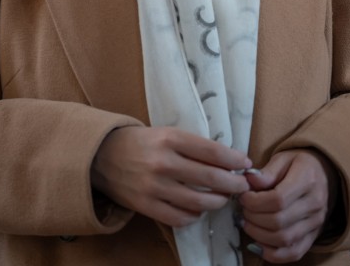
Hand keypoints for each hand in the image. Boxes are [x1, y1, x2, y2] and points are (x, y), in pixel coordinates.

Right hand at [90, 126, 251, 227]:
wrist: (103, 155)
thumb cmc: (142, 142)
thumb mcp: (167, 133)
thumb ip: (192, 146)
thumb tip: (226, 159)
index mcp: (170, 138)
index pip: (211, 151)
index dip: (233, 159)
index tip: (246, 163)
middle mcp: (163, 162)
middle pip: (209, 177)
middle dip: (232, 183)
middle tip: (243, 186)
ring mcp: (154, 187)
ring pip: (197, 201)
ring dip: (217, 201)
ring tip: (223, 199)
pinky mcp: (146, 206)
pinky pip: (179, 217)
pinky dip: (194, 216)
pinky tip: (198, 209)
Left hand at [238, 149, 338, 262]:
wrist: (325, 173)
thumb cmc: (300, 163)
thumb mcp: (284, 158)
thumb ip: (267, 171)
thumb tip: (248, 180)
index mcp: (307, 179)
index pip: (278, 199)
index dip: (255, 201)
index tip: (243, 196)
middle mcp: (315, 204)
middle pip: (279, 221)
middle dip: (254, 218)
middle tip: (243, 209)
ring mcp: (316, 223)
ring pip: (284, 239)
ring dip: (259, 235)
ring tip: (247, 223)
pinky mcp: (313, 236)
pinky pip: (293, 253)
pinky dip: (273, 254)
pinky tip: (258, 244)